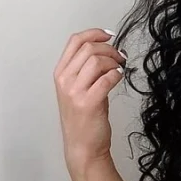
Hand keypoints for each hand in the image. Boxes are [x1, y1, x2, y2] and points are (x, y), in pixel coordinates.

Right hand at [53, 28, 126, 172]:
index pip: (75, 41)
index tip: (109, 35)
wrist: (82, 147)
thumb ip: (86, 70)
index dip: (94, 33)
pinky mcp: (89, 102)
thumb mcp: (78, 90)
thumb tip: (107, 51)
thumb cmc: (83, 119)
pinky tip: (119, 77)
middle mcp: (65, 80)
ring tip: (120, 68)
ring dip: (114, 61)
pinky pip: (107, 78)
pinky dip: (117, 74)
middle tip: (120, 56)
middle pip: (89, 48)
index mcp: (60, 74)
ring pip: (97, 60)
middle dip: (109, 49)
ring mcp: (75, 92)